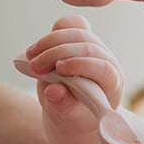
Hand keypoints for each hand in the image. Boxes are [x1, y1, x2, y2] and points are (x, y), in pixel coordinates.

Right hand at [24, 15, 125, 143]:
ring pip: (78, 32)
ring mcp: (95, 48)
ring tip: (31, 57)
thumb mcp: (66, 118)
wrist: (70, 111)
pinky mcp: (81, 39)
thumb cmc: (73, 116)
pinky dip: (55, 31)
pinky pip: (73, 25)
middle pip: (88, 46)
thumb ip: (62, 105)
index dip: (81, 64)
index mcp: (112, 83)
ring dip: (51, 41)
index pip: (103, 68)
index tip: (59, 69)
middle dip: (58, 53)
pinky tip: (39, 46)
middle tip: (35, 66)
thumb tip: (55, 92)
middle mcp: (108, 62)